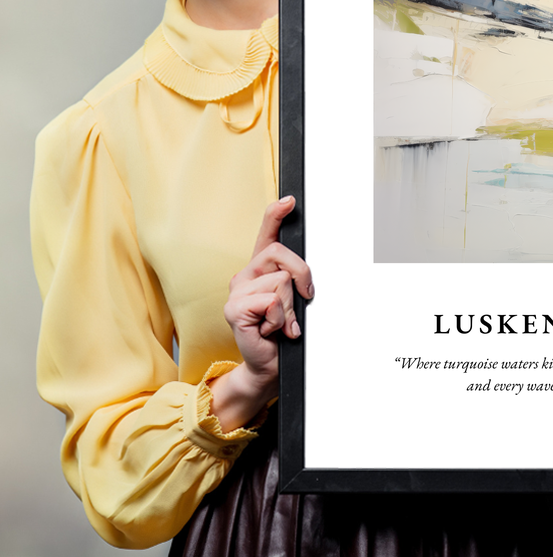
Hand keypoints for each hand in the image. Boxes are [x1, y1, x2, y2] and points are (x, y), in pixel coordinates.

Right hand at [209, 196, 313, 430]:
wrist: (269, 365)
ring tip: (281, 323)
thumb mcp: (294, 300)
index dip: (276, 214)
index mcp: (260, 269)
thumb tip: (305, 273)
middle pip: (281, 254)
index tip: (290, 200)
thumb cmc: (283, 332)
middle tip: (303, 300)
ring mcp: (236, 291)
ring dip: (290, 307)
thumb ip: (295, 280)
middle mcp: (245, 275)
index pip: (266, 234)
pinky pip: (271, 301)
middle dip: (302, 276)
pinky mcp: (234, 309)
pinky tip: (271, 330)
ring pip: (281, 281)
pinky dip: (280, 319)